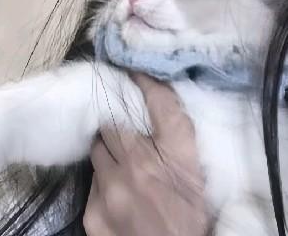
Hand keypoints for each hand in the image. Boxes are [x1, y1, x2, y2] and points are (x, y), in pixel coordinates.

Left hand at [84, 72, 211, 235]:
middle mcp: (137, 167)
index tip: (132, 71)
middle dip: (116, 118)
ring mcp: (110, 192)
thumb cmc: (192, 213)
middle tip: (124, 120)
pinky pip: (92, 181)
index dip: (139, 81)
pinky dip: (103, 179)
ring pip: (98, 151)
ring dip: (107, 150)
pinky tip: (118, 189)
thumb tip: (153, 84)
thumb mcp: (195, 168)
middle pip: (112, 121)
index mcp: (172, 154)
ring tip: (123, 159)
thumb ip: (176, 124)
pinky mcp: (92, 215)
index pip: (154, 100)